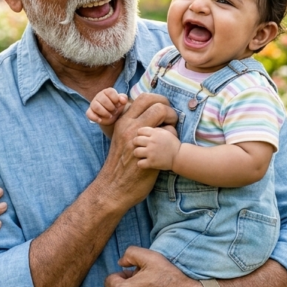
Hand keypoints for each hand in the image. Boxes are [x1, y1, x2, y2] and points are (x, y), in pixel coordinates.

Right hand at [87, 88, 127, 125]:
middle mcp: (99, 96)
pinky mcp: (90, 112)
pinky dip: (95, 118)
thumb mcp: (122, 102)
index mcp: (107, 92)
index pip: (110, 91)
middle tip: (115, 111)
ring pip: (96, 106)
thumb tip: (122, 99)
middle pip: (103, 99)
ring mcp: (93, 104)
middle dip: (111, 107)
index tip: (118, 104)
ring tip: (110, 116)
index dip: (115, 99)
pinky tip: (101, 120)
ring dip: (104, 112)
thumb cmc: (117, 107)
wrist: (112, 117)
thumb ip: (124, 98)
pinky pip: (89, 114)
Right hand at [96, 94, 178, 212]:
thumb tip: (145, 117)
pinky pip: (168, 133)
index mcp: (122, 122)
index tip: (162, 109)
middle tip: (171, 115)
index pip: (143, 98)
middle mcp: (130, 126)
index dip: (157, 100)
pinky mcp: (149, 150)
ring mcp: (140, 137)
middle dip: (167, 105)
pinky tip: (169, 143)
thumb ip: (130, 126)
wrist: (114, 188)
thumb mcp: (119, 139)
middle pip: (154, 101)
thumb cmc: (118, 164)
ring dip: (172, 119)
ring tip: (171, 128)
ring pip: (162, 113)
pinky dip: (172, 135)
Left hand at [133, 126, 180, 170]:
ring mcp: (151, 153)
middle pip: (136, 140)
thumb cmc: (172, 144)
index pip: (140, 131)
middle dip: (137, 143)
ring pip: (136, 152)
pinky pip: (139, 163)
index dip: (140, 135)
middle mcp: (152, 142)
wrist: (179, 156)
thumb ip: (155, 130)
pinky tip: (145, 162)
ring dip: (138, 153)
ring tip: (142, 155)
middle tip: (141, 146)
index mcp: (155, 134)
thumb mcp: (165, 132)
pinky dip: (141, 164)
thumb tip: (145, 130)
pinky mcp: (152, 162)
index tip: (143, 138)